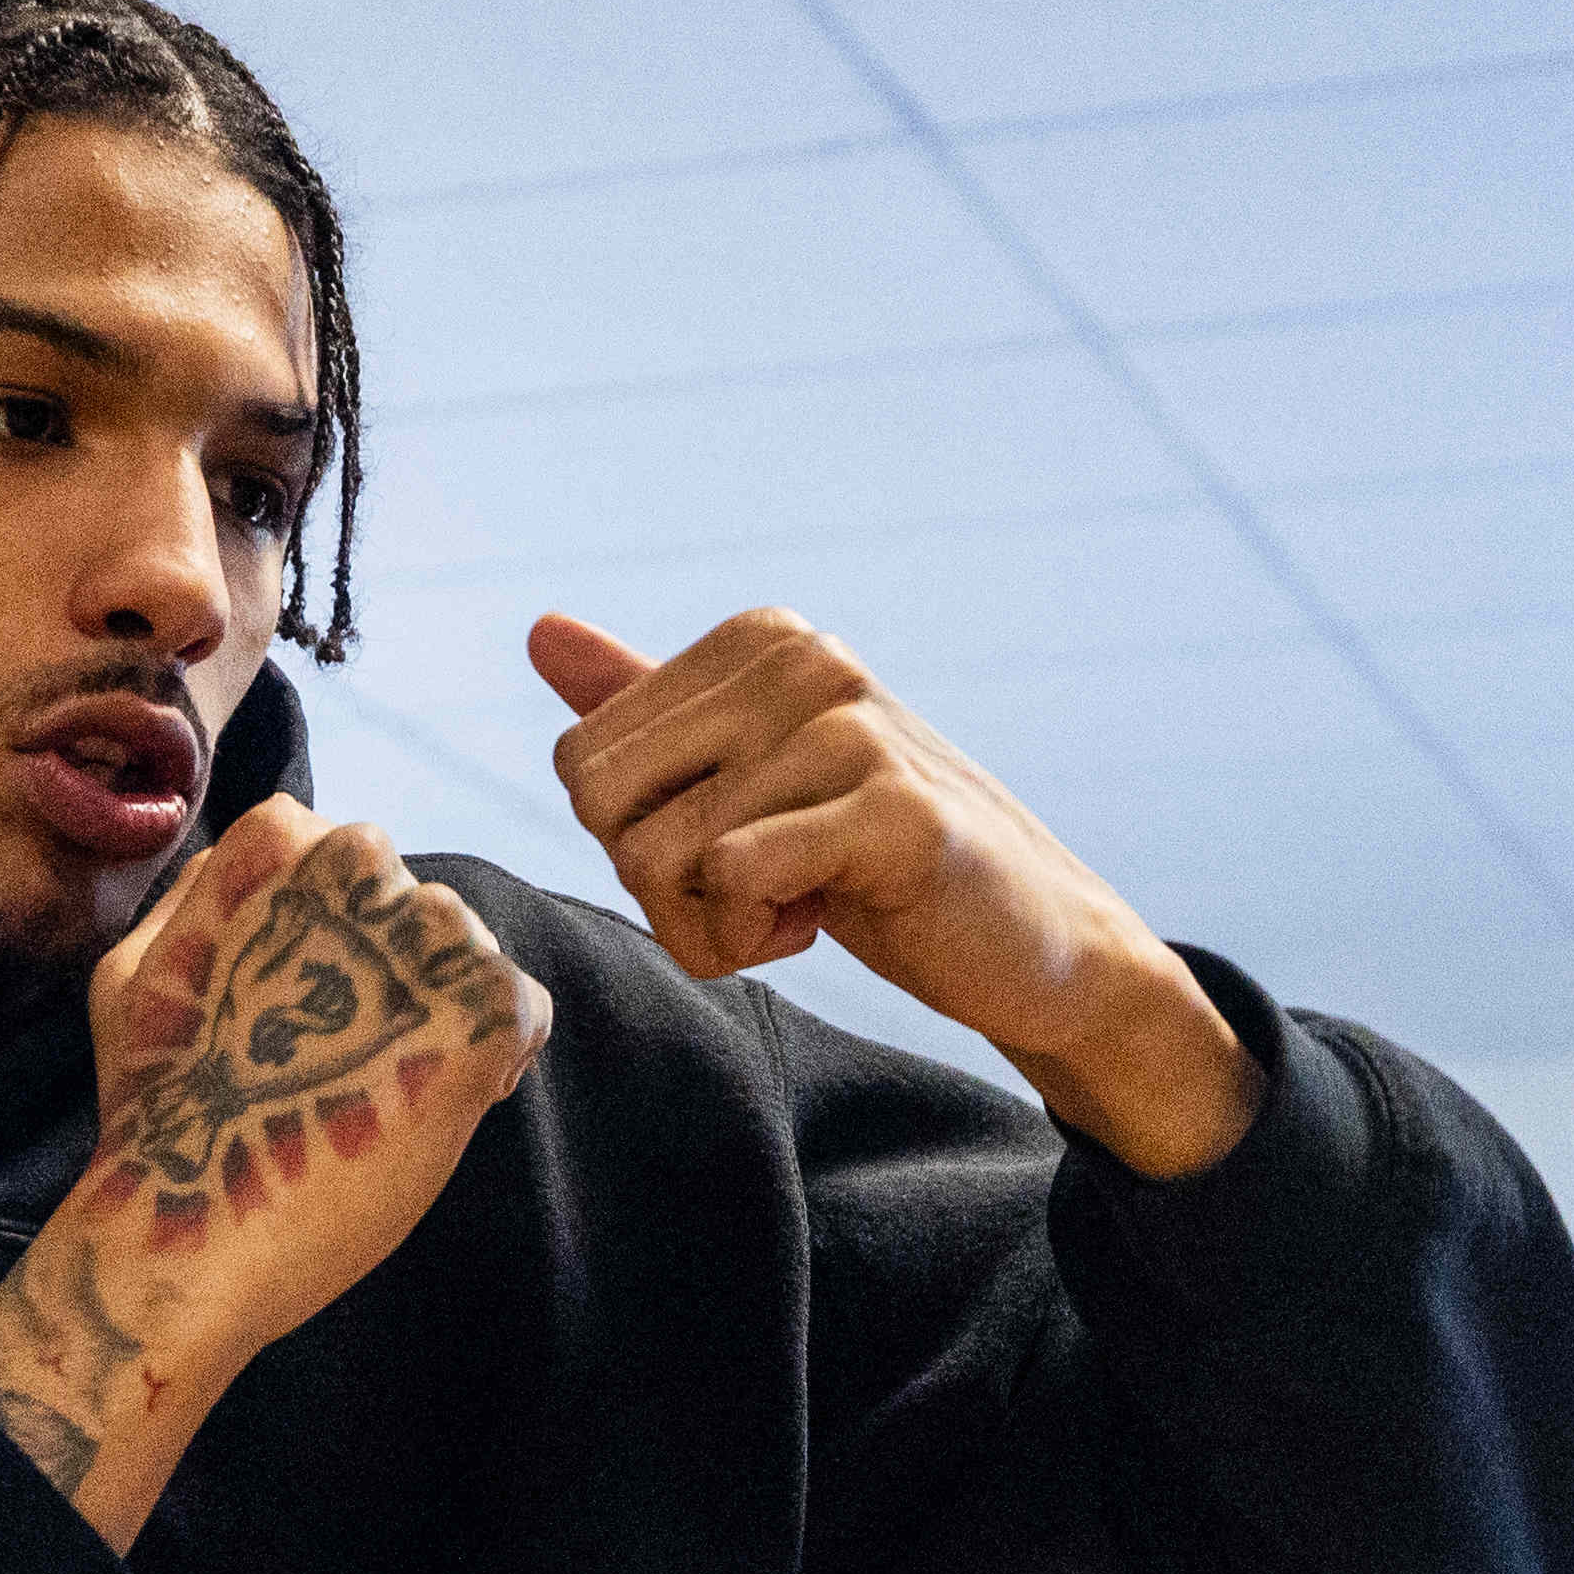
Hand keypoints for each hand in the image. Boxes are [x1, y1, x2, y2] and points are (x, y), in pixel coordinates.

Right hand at [0, 801, 549, 1544]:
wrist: (196, 1226)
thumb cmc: (154, 1108)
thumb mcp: (137, 965)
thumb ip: (209, 893)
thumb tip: (283, 855)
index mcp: (279, 845)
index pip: (349, 857)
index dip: (340, 936)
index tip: (308, 1003)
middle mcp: (361, 866)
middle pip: (417, 906)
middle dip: (400, 976)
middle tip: (347, 1059)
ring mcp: (431, 938)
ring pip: (470, 956)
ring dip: (442, 1017)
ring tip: (380, 1089)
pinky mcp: (484, 1015)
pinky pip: (521, 1011)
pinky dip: (489, 1062)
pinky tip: (424, 1110)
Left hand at [532, 609, 1255, 1177]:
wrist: (1033, 944)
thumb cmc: (880, 865)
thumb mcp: (753, 779)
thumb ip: (652, 709)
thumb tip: (541, 629)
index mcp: (759, 641)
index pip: (581, 761)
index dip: (635, 843)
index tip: (732, 851)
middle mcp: (802, 660)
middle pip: (599, 803)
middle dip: (657, 889)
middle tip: (755, 896)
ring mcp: (851, 727)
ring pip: (659, 855)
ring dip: (713, 928)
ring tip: (806, 907)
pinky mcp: (894, 810)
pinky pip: (731, 879)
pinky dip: (753, 937)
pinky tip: (828, 920)